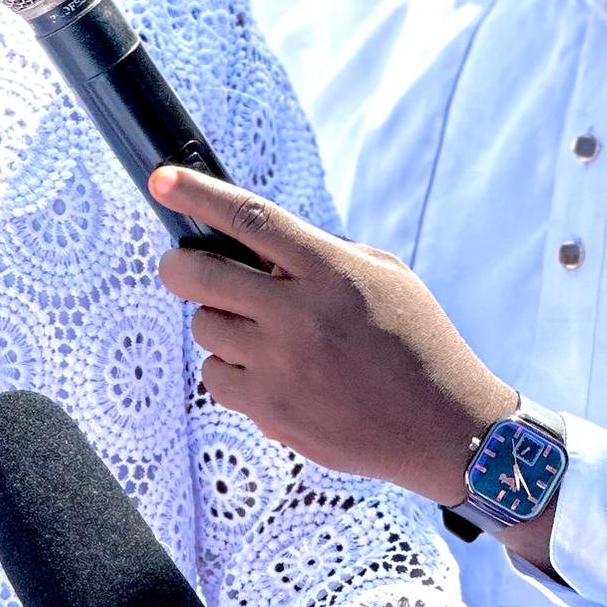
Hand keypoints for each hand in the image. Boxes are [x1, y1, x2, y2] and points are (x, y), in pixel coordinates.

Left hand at [150, 165, 513, 509]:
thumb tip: (260, 246)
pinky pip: (215, 376)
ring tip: (260, 331)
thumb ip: (324, 254)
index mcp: (330, 270)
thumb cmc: (416, 341)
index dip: (198, 195)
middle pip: (201, 275)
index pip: (251, 219)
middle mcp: (299, 315)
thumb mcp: (385, 276)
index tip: (162, 180)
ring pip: (205, 327)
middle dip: (177, 265)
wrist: (444, 427)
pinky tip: (266, 372)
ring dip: (220, 321)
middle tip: (181, 266)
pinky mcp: (271, 411)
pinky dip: (230, 369)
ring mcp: (281, 366)